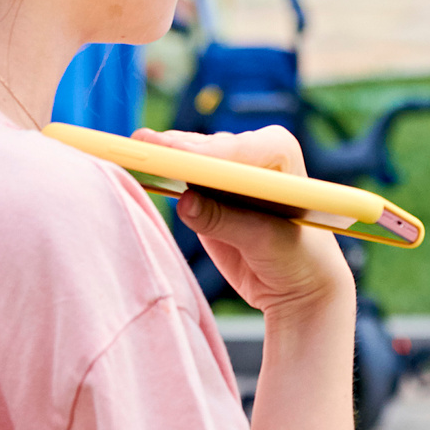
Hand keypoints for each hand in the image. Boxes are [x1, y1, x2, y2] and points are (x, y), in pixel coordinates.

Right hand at [133, 126, 351, 314]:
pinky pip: (175, 174)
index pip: (244, 148)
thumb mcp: (268, 243)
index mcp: (280, 155)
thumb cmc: (297, 259)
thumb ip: (227, 222)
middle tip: (145, 149)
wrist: (295, 281)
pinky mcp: (202, 187)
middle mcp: (251, 152)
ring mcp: (223, 167)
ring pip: (186, 156)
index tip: (188, 159)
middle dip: (177, 151)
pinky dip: (156, 173)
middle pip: (207, 148)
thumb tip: (185, 203)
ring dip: (161, 158)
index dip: (215, 153)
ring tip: (133, 154)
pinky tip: (133, 169)